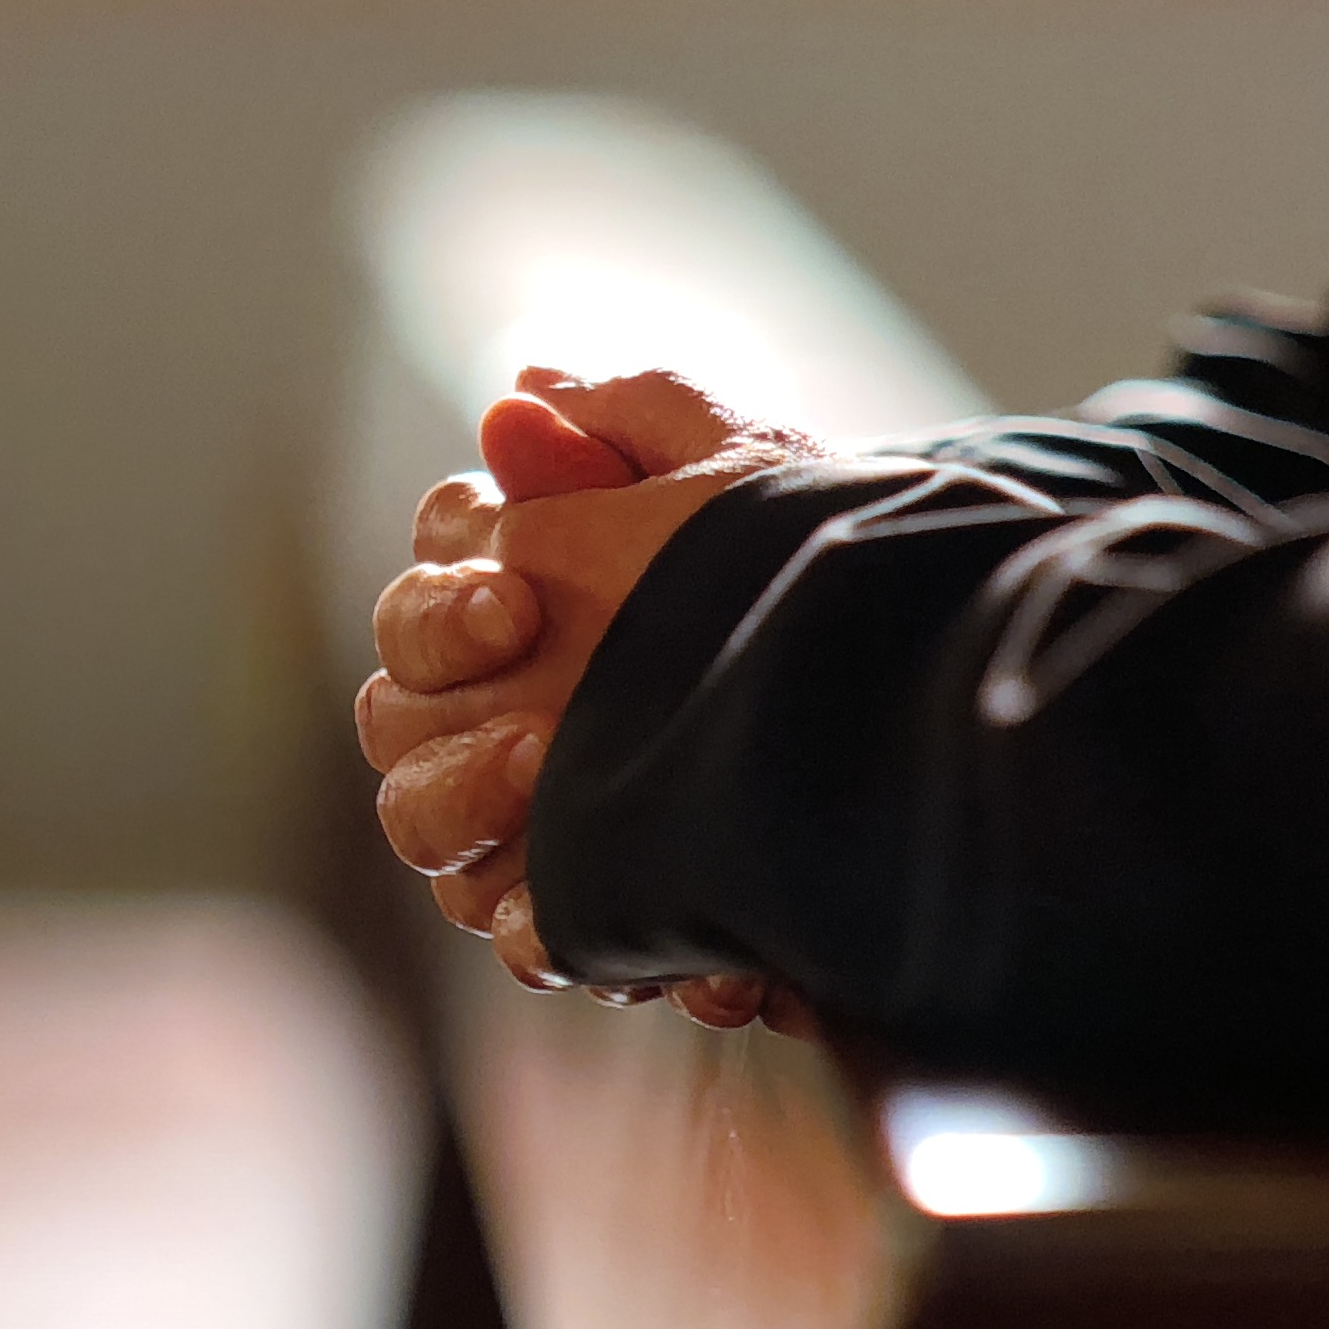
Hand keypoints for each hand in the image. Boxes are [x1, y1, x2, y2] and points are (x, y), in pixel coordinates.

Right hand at [352, 369, 822, 1014]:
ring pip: (421, 822)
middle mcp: (506, 702)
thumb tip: (523, 392)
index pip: (425, 590)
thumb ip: (637, 420)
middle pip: (394, 712)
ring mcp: (535, 813)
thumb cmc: (832, 568)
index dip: (443, 604)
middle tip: (536, 729)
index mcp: (528, 588)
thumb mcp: (759, 474)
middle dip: (444, 716)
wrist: (933, 706)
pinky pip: (524, 936)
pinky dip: (558, 936)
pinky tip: (629, 933)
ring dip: (469, 810)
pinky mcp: (587, 911)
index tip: (515, 603)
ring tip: (558, 799)